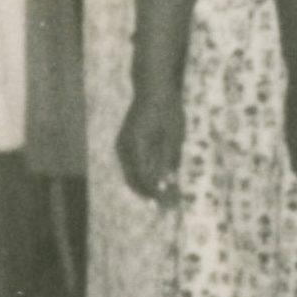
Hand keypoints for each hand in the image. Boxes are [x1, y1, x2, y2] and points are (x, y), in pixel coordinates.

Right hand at [116, 85, 183, 204]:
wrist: (152, 89)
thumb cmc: (167, 110)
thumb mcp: (174, 135)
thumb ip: (168, 159)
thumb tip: (167, 183)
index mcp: (136, 146)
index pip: (144, 178)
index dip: (156, 194)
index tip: (169, 205)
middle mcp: (124, 148)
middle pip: (134, 180)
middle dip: (150, 195)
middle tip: (167, 207)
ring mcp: (122, 146)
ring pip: (131, 174)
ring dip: (146, 188)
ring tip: (164, 199)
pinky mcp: (125, 143)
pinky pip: (132, 166)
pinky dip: (143, 176)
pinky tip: (157, 182)